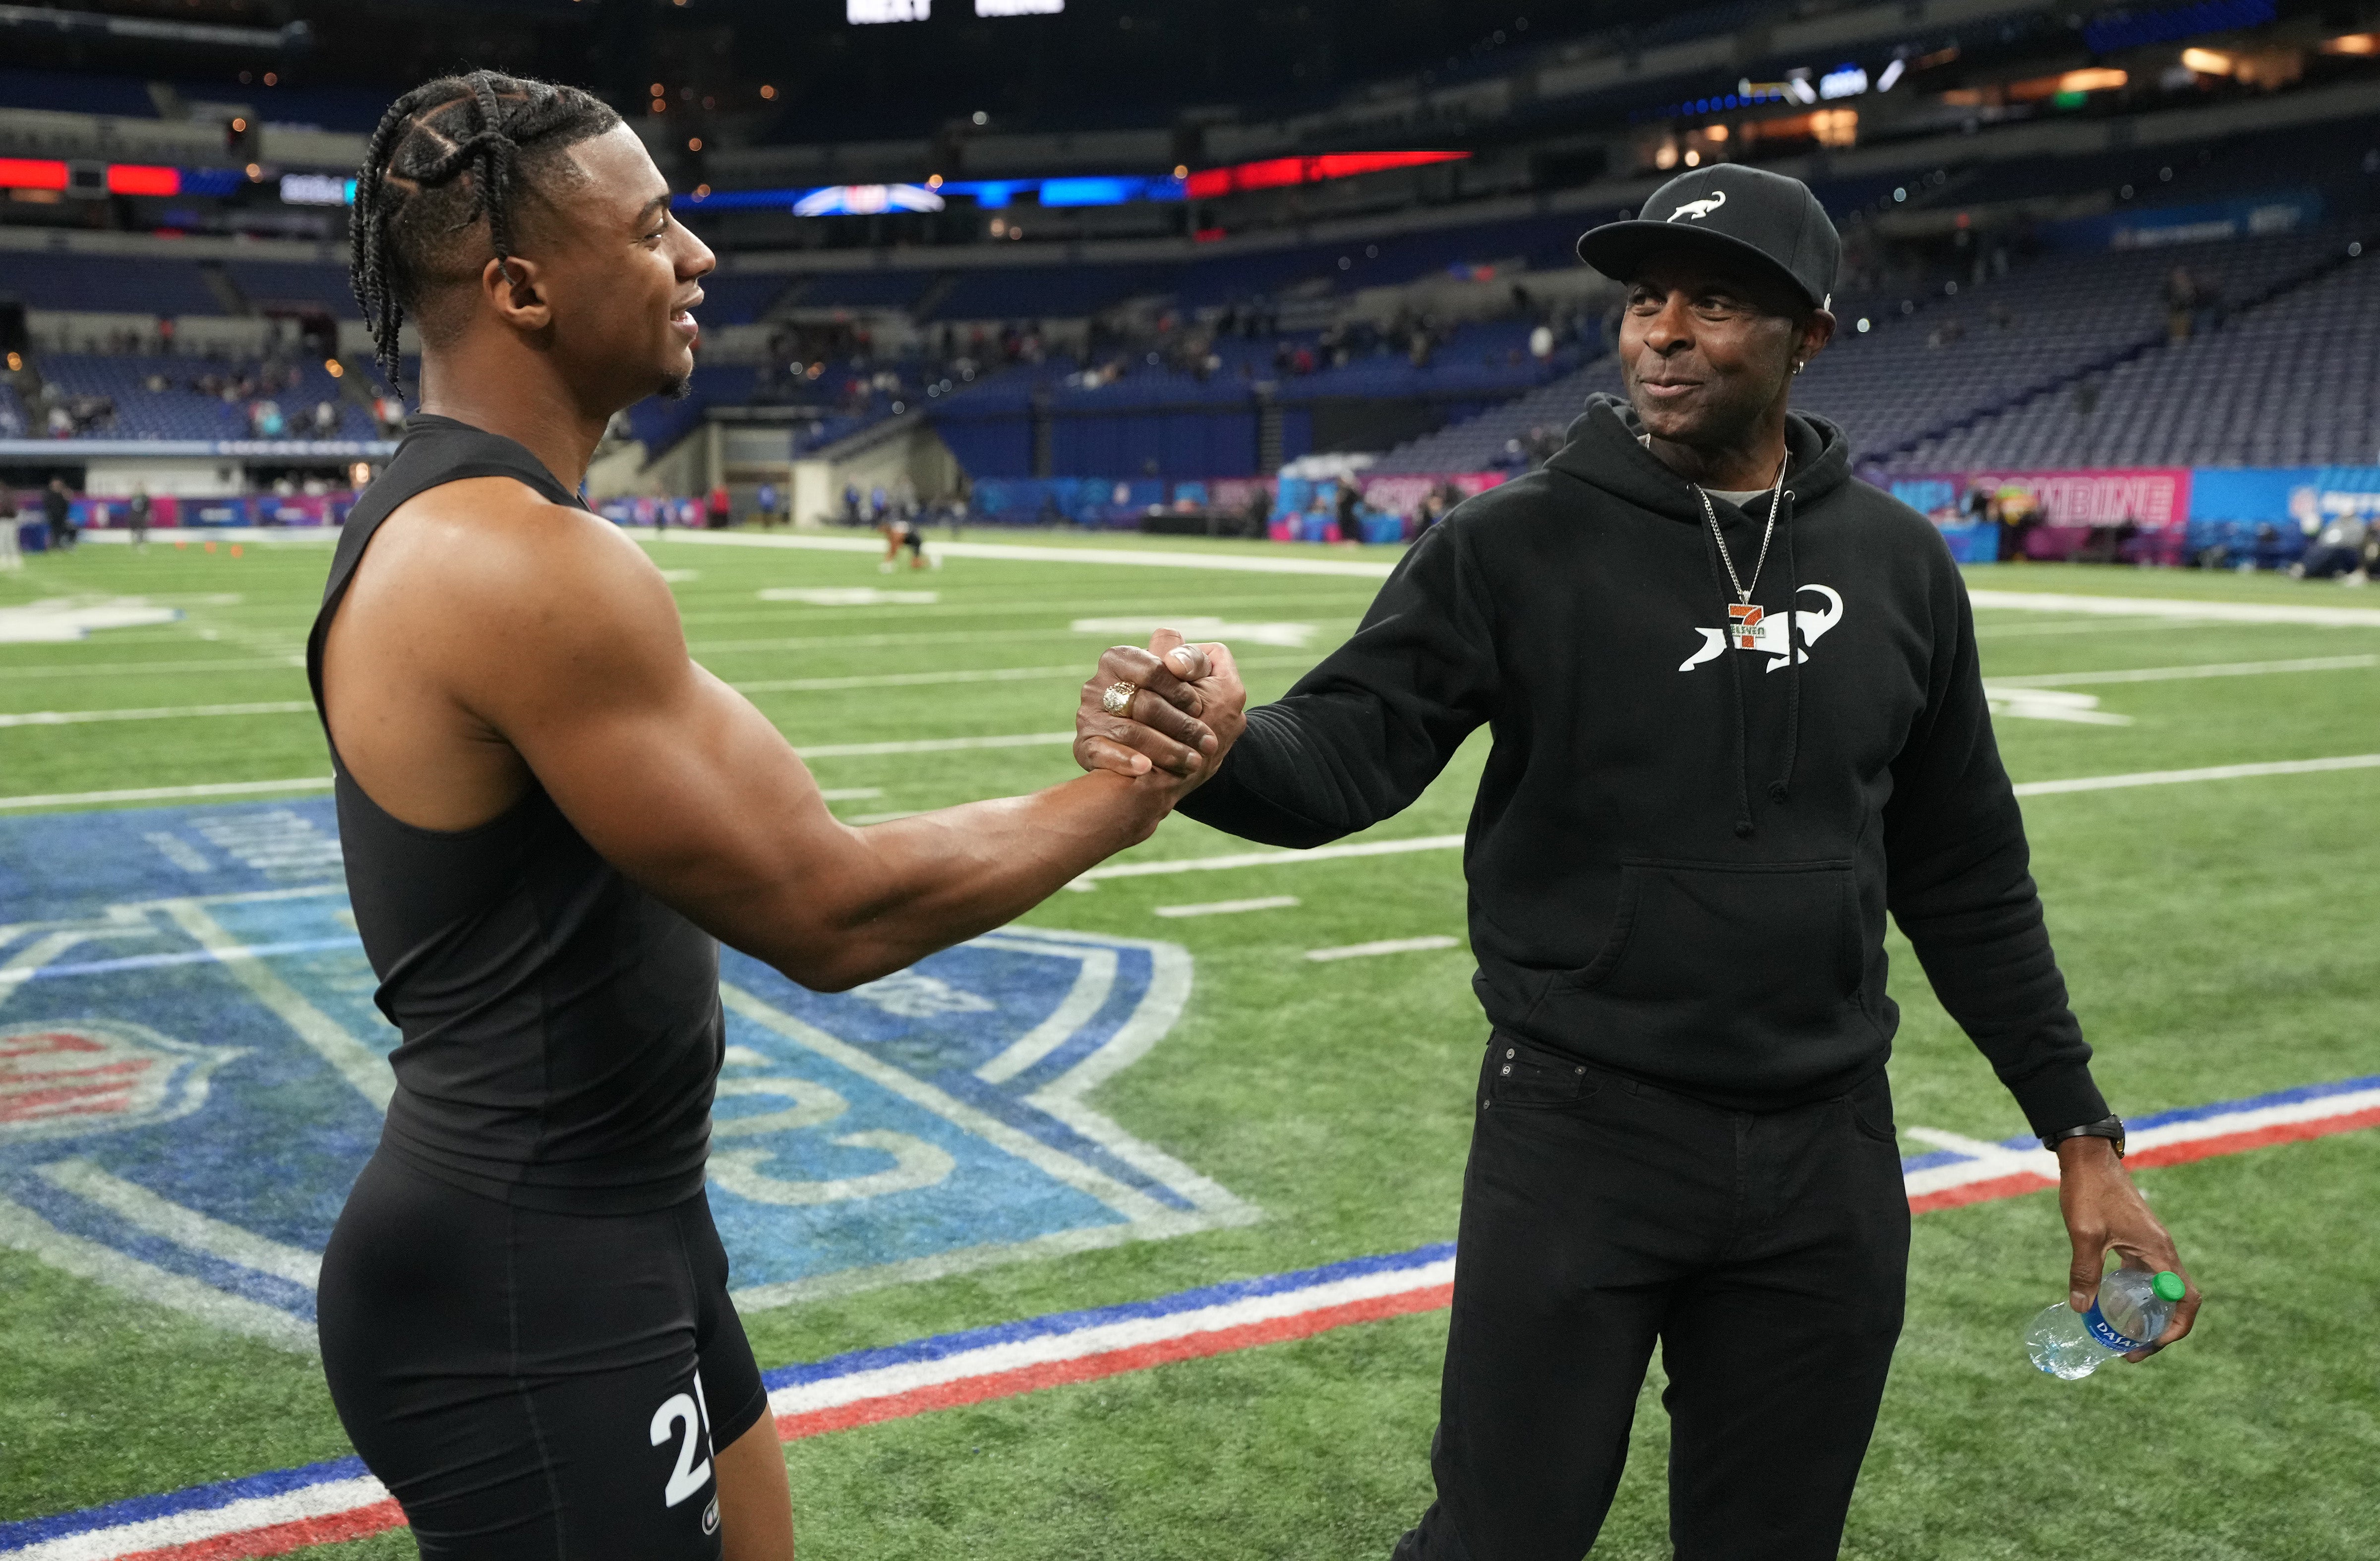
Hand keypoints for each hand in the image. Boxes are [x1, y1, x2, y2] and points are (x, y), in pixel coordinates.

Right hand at [1075, 630, 1246, 797]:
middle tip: (1208, 742)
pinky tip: (1146, 768)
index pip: (1152, 670)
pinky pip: (1103, 753)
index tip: (1199, 707)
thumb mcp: (1196, 678)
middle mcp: (1098, 685)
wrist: (1161, 751)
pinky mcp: (1086, 745)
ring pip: (1130, 732)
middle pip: (1144, 704)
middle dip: (1182, 726)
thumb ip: (1193, 660)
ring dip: (1167, 749)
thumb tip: (1177, 663)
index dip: (1181, 690)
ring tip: (1193, 762)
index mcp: (1120, 659)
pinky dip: (1125, 760)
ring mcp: (1090, 716)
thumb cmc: (1179, 706)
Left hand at [2056, 1136, 2198, 1360]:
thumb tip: (2082, 1309)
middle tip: (2130, 1351)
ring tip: (2121, 1335)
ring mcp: (2150, 1245)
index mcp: (2159, 1252)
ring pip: (2158, 1289)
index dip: (2176, 1327)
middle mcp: (2162, 1251)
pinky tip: (2110, 1303)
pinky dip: (2134, 1294)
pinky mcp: (2137, 1240)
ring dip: (2146, 1314)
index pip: (2186, 1299)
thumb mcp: (2085, 1233)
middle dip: (2158, 1329)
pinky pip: (2144, 1275)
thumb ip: (2085, 1271)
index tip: (2149, 1345)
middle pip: (2174, 1300)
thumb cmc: (2090, 1191)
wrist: (2089, 1158)